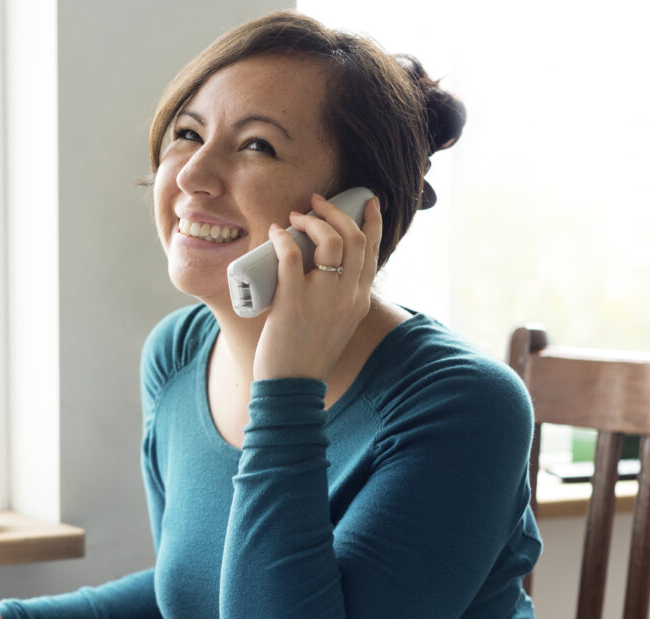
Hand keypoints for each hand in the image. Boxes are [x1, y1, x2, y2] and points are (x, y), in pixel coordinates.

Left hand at [253, 193, 381, 381]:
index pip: (373, 251)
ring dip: (313, 221)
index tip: (366, 201)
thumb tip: (320, 269)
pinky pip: (292, 257)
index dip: (372, 221)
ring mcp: (323, 298)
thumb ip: (338, 299)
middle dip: (337, 211)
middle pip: (354, 239)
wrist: (292, 386)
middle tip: (317, 202)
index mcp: (360, 300)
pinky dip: (284, 238)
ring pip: (330, 242)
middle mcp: (348, 296)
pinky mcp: (294, 301)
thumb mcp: (337, 324)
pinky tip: (276, 232)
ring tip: (296, 216)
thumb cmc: (307, 355)